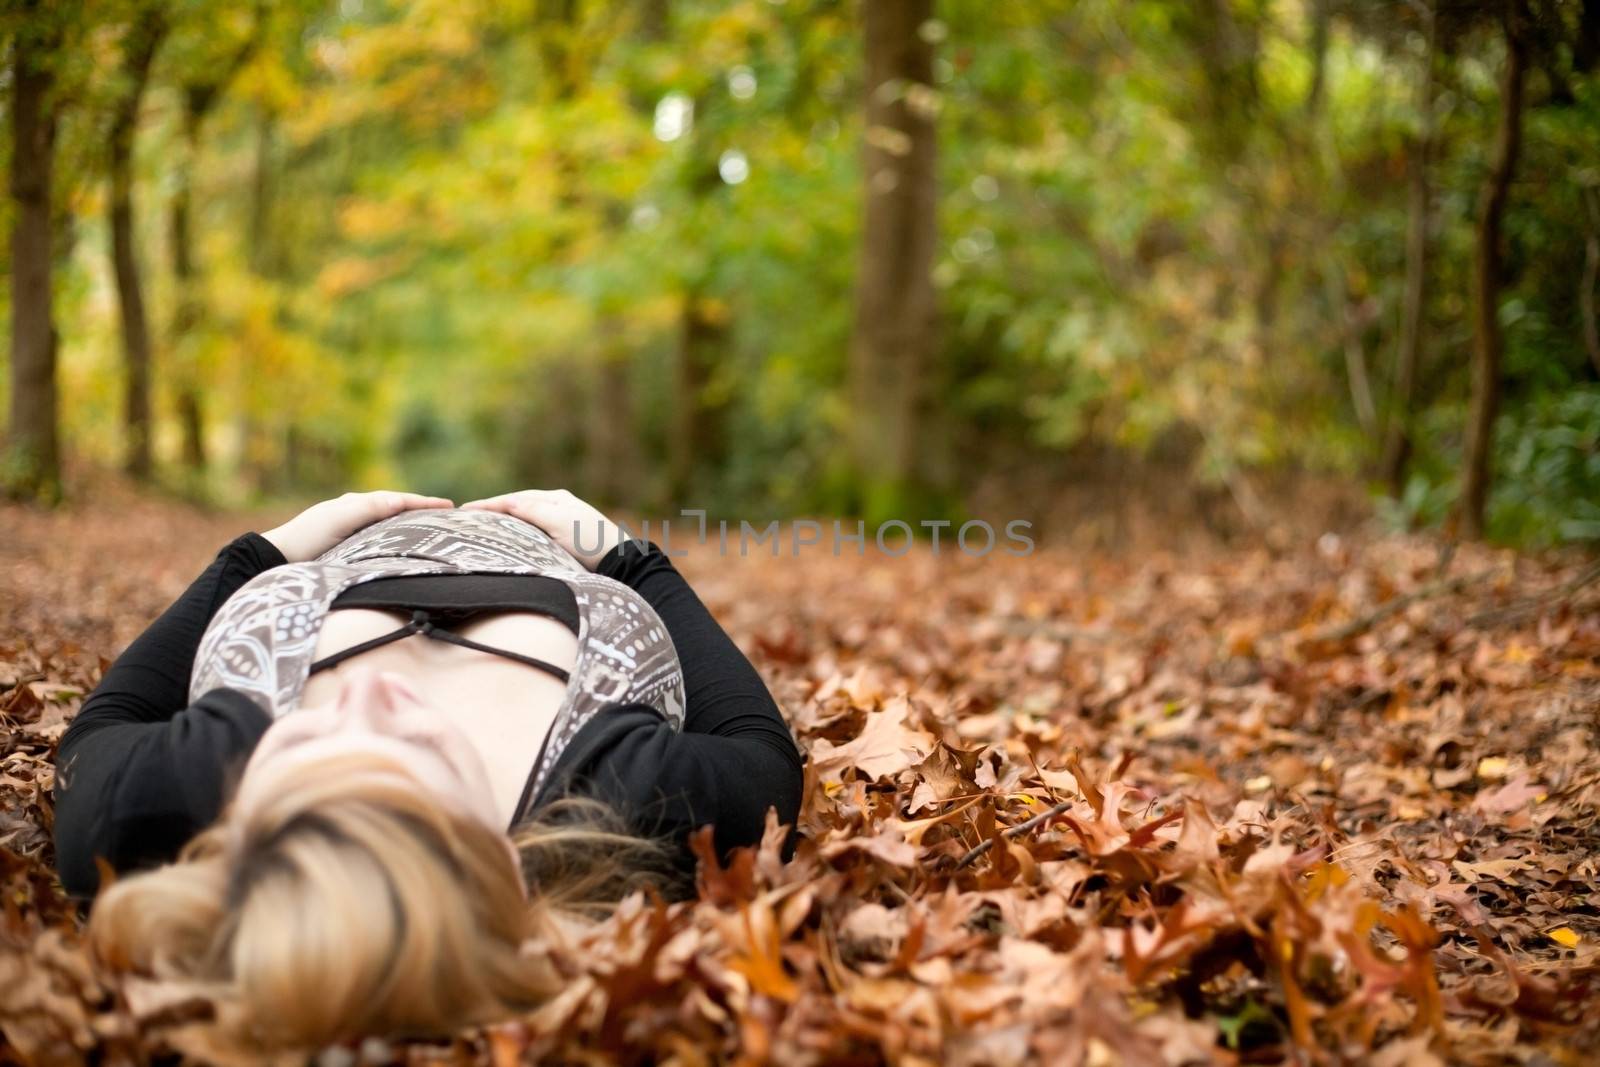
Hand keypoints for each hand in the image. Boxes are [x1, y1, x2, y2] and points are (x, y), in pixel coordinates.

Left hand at [261, 491, 453, 562]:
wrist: (277, 557)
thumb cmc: (308, 537)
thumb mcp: (339, 519)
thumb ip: (369, 509)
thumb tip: (400, 502)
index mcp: (356, 503)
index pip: (398, 500)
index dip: (424, 502)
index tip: (450, 506)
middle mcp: (356, 512)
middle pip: (396, 508)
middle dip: (421, 510)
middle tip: (448, 516)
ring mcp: (352, 528)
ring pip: (389, 522)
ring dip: (410, 523)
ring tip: (433, 529)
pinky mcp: (347, 546)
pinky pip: (380, 536)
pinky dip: (396, 535)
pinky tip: (403, 544)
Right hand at [460, 488, 626, 569]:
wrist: (621, 561)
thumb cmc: (591, 541)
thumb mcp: (560, 522)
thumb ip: (534, 511)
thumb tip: (508, 502)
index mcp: (555, 499)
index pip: (514, 499)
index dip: (489, 504)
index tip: (463, 509)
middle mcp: (557, 506)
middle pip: (518, 506)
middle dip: (494, 510)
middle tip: (467, 517)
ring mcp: (561, 522)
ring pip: (525, 519)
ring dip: (505, 521)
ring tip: (482, 527)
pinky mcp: (565, 539)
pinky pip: (533, 531)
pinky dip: (518, 532)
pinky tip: (510, 540)